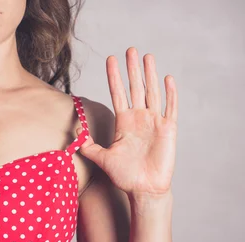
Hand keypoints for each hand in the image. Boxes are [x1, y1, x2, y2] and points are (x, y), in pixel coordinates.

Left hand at [78, 47, 177, 197]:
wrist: (143, 189)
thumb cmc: (125, 176)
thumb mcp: (102, 159)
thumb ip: (89, 146)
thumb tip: (75, 134)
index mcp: (124, 122)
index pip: (118, 94)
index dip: (114, 77)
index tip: (110, 59)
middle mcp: (139, 118)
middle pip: (135, 88)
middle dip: (132, 69)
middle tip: (130, 49)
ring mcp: (154, 122)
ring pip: (152, 92)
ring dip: (150, 74)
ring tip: (147, 56)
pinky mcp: (168, 130)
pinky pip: (170, 108)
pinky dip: (169, 94)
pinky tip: (166, 78)